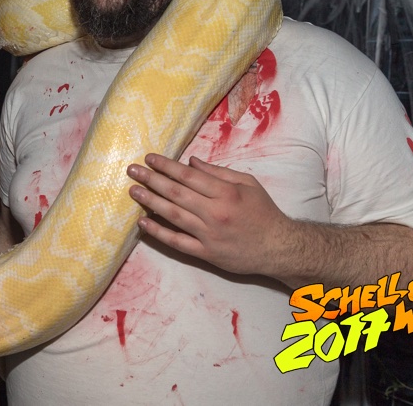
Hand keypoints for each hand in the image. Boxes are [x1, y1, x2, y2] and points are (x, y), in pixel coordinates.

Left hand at [127, 154, 293, 276]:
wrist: (280, 248)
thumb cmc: (264, 212)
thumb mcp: (248, 184)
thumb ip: (219, 172)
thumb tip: (191, 161)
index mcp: (226, 192)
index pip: (189, 176)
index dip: (167, 166)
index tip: (149, 159)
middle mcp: (215, 212)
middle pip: (176, 193)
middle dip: (152, 179)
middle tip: (132, 170)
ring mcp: (209, 235)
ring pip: (173, 215)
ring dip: (151, 202)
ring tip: (133, 191)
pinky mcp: (206, 254)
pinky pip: (177, 242)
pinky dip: (158, 232)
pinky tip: (143, 222)